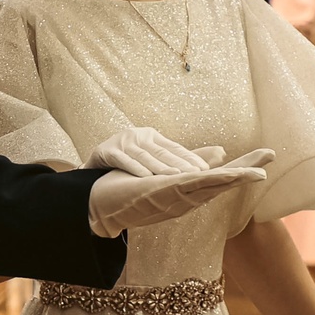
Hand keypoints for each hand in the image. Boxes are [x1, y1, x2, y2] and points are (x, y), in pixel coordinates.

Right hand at [84, 127, 221, 176]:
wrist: (91, 171)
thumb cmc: (126, 164)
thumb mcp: (152, 158)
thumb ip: (181, 158)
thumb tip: (223, 153)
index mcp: (151, 136)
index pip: (174, 147)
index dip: (190, 158)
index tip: (207, 170)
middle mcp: (137, 136)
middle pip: (162, 152)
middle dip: (181, 164)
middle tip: (198, 174)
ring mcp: (121, 142)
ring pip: (144, 156)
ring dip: (161, 167)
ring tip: (177, 178)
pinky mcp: (105, 151)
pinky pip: (123, 160)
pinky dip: (135, 168)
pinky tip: (147, 178)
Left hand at [84, 144, 274, 236]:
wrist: (103, 203)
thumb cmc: (136, 190)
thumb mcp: (172, 172)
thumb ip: (197, 163)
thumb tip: (220, 151)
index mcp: (192, 191)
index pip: (223, 176)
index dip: (245, 166)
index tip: (268, 155)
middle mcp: (188, 197)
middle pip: (222, 182)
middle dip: (246, 170)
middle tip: (271, 156)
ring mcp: (175, 197)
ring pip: (209, 185)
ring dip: (232, 178)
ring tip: (256, 171)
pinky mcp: (161, 194)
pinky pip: (187, 186)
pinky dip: (205, 180)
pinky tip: (220, 173)